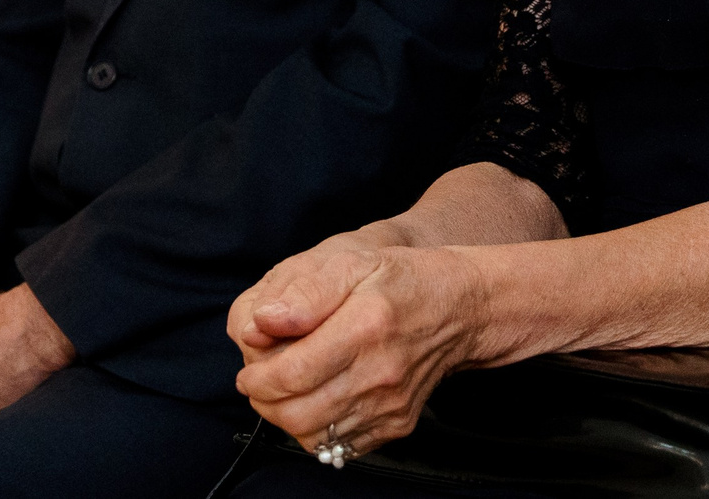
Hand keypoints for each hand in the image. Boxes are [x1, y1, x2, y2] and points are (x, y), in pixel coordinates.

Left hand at [232, 245, 489, 460]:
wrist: (459, 307)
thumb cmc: (401, 280)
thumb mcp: (351, 262)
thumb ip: (304, 291)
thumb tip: (262, 321)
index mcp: (364, 327)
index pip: (291, 374)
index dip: (257, 377)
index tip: (249, 369)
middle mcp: (380, 373)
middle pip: (298, 413)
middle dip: (265, 402)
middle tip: (258, 382)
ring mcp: (391, 405)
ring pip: (316, 437)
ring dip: (286, 418)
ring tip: (283, 391)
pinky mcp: (397, 424)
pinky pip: (341, 447)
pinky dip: (316, 431)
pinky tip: (314, 402)